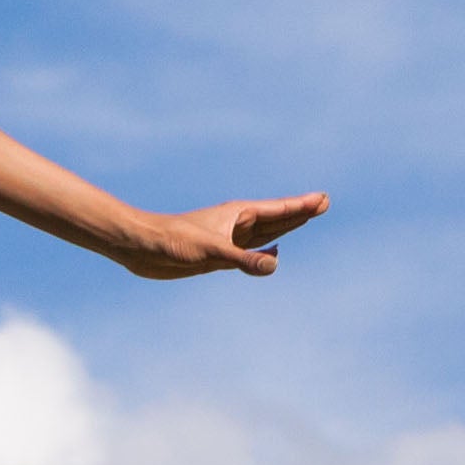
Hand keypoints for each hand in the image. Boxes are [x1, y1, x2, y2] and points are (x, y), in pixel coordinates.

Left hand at [118, 191, 329, 279]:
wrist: (141, 248)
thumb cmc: (172, 241)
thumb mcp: (211, 252)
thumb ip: (242, 259)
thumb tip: (274, 265)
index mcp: (237, 215)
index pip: (278, 209)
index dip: (301, 206)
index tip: (323, 199)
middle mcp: (235, 224)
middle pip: (276, 217)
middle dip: (299, 211)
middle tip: (323, 203)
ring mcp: (227, 239)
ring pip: (265, 231)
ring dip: (286, 226)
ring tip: (305, 218)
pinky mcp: (217, 255)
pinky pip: (250, 250)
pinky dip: (265, 250)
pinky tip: (273, 252)